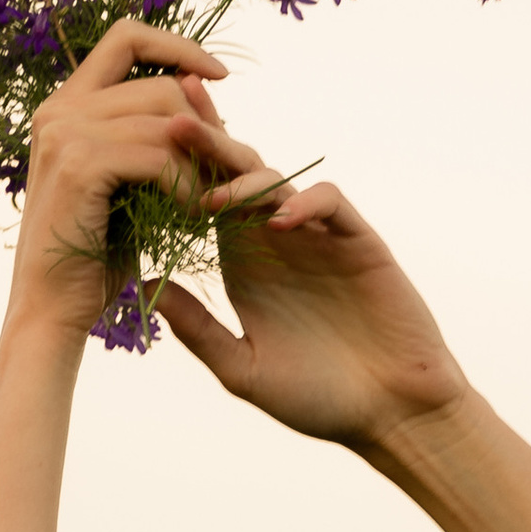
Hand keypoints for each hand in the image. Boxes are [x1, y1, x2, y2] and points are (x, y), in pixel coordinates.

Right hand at [5, 19, 230, 347]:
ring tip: (211, 200)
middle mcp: (59, 109)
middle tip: (227, 169)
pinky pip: (159, 155)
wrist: (51, 312)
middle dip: (206, 123)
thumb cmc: (92, 257)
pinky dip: (188, 184)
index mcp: (65, 106)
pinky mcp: (80, 165)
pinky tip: (194, 216)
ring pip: (166, 117)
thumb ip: (147, 135)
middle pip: (159, 82)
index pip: (127, 37)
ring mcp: (65, 134)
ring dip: (202, 160)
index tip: (217, 77)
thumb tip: (198, 91)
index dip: (177, 45)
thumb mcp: (124, 184)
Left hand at [158, 128, 470, 452]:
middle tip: (171, 119)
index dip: (178, 167)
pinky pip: (328, 201)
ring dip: (246, 178)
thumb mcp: (243, 369)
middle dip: (205, 144)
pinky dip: (304, 203)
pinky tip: (280, 222)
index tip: (140, 139)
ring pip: (277, 180)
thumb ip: (198, 328)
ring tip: (216, 195)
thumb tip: (142, 282)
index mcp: (242, 263)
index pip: (204, 199)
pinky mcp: (357, 240)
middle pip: (236, 175)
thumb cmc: (318, 399)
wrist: (389, 412)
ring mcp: (316, 236)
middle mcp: (275, 241)